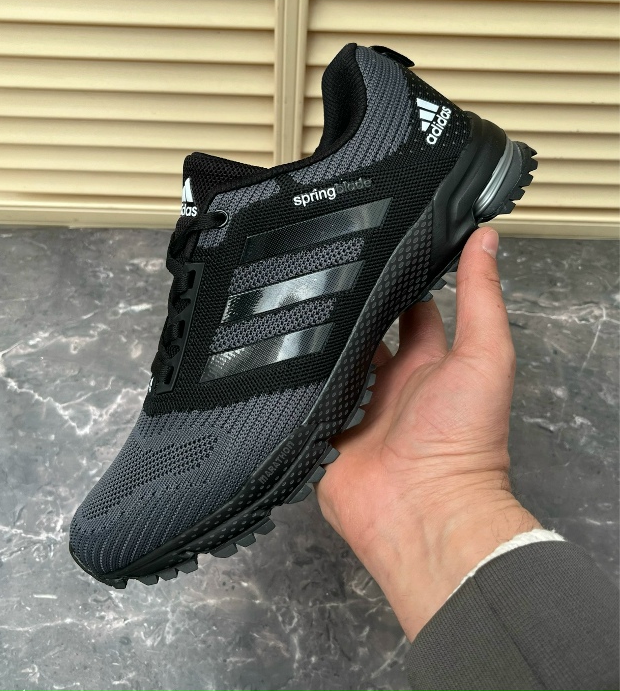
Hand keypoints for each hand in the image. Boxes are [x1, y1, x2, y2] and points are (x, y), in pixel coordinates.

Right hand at [316, 227, 538, 639]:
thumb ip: (481, 298)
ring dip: (311, 336)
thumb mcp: (483, 356)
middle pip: (360, 331)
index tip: (369, 242)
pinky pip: (301, 397)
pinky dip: (287, 377)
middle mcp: (386, 380)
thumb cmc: (464, 437)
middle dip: (343, 303)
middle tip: (312, 263)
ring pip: (326, 360)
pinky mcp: (322, 430)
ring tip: (280, 294)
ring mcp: (352, 405)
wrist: (425, 512)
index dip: (392, 278)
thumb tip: (486, 236)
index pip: (406, 308)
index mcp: (424, 361)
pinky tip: (263, 347)